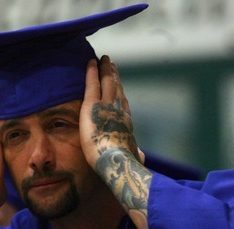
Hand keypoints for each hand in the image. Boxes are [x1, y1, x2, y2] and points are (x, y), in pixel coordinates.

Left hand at [80, 55, 139, 170]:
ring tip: (104, 59)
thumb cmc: (125, 164)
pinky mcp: (92, 106)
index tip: (119, 85)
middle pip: (117, 89)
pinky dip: (92, 71)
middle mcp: (119, 111)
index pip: (123, 105)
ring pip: (107, 82)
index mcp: (126, 124)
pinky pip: (92, 84)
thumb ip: (137, 154)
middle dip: (114, 76)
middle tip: (111, 64)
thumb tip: (142, 156)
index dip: (120, 93)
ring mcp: (106, 106)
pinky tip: (91, 62)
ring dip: (105, 69)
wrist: (118, 162)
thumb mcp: (134, 158)